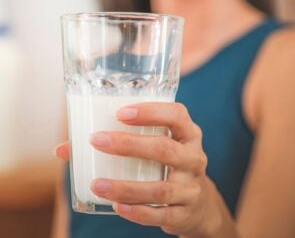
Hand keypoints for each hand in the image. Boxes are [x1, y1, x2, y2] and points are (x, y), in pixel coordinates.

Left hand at [55, 103, 221, 236]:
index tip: (120, 112)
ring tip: (97, 184)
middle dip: (129, 145)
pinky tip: (117, 206)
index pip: (176, 115)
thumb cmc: (168, 164)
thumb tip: (64, 149)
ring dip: (126, 186)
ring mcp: (190, 188)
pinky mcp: (184, 213)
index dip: (151, 111)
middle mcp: (193, 159)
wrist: (198, 203)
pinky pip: (160, 215)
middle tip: (98, 141)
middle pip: (165, 149)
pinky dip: (137, 212)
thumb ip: (119, 141)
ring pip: (160, 188)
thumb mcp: (157, 146)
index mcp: (187, 135)